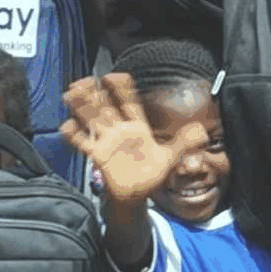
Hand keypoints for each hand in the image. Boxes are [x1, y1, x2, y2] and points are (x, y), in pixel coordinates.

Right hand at [62, 73, 203, 208]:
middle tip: (85, 80)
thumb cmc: (151, 175)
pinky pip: (84, 143)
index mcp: (137, 128)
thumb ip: (184, 144)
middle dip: (96, 94)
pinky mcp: (98, 156)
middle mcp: (120, 131)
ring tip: (71, 93)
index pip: (129, 103)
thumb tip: (203, 132)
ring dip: (82, 108)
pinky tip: (67, 126)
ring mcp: (107, 142)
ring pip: (93, 120)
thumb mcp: (170, 159)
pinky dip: (75, 135)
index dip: (122, 89)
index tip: (114, 75)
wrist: (136, 196)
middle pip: (106, 108)